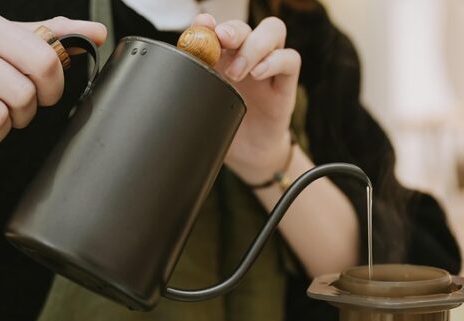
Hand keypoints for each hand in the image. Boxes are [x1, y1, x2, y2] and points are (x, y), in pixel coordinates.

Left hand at [192, 14, 299, 183]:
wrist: (249, 154)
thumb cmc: (227, 125)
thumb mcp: (204, 105)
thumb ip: (193, 84)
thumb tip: (173, 69)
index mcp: (223, 57)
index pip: (218, 28)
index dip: (209, 23)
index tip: (201, 25)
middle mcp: (246, 55)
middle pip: (245, 26)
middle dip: (232, 30)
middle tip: (221, 42)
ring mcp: (269, 66)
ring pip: (273, 32)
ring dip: (253, 46)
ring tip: (238, 71)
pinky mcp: (286, 83)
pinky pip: (290, 59)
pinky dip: (275, 61)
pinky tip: (259, 74)